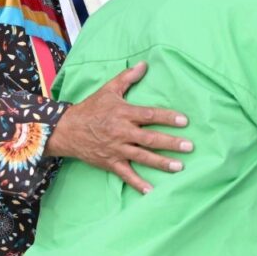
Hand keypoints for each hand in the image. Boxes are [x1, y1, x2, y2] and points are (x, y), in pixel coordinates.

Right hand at [46, 62, 192, 193]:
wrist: (67, 129)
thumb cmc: (91, 108)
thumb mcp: (109, 90)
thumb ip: (128, 77)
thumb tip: (144, 64)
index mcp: (123, 113)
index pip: (149, 115)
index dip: (167, 117)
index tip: (184, 121)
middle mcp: (122, 132)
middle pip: (150, 138)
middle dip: (171, 143)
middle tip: (189, 146)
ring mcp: (116, 149)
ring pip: (142, 157)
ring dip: (161, 163)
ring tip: (179, 167)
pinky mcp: (110, 162)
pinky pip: (126, 175)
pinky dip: (138, 184)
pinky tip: (151, 191)